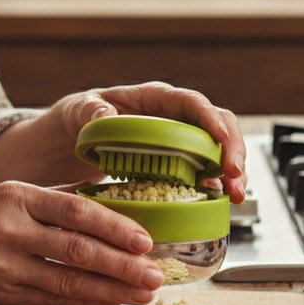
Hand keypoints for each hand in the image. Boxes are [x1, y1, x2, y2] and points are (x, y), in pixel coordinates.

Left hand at [0, 81, 246, 203]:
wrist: (68, 144)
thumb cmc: (75, 119)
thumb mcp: (76, 111)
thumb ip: (89, 110)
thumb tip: (105, 114)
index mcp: (151, 99)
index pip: (189, 102)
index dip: (208, 117)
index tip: (220, 136)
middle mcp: (171, 118)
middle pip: (216, 125)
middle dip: (232, 149)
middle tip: (235, 177)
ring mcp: (177, 142)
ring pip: (216, 150)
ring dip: (231, 172)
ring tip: (236, 197)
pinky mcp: (175, 166)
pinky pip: (203, 173)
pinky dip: (215, 188)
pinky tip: (221, 205)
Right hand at [0, 181, 163, 304]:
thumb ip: (46, 197)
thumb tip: (98, 197)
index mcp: (14, 195)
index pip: (74, 209)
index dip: (114, 226)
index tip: (145, 238)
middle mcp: (9, 229)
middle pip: (78, 248)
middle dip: (122, 264)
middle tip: (155, 273)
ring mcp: (2, 265)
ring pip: (67, 281)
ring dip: (110, 290)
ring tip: (142, 294)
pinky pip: (49, 300)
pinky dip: (82, 302)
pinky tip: (107, 302)